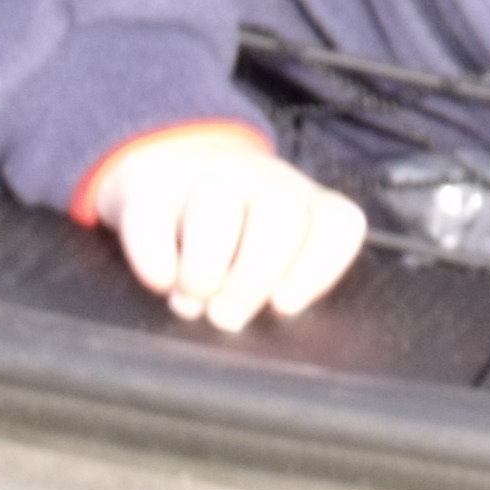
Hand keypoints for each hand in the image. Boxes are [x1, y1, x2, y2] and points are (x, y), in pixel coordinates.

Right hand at [83, 125, 369, 330]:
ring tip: (192, 302)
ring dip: (204, 267)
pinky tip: (160, 281)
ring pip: (217, 207)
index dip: (318, 267)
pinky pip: (153, 216)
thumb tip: (271, 321)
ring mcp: (208, 177)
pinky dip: (155, 256)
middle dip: (253, 276)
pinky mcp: (151, 186)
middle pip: (280, 216)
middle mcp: (265, 183)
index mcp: (307, 205)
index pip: (339, 224)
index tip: (284, 306)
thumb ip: (284, 286)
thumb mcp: (272, 258)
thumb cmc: (233, 237)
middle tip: (227, 319)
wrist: (169, 168)